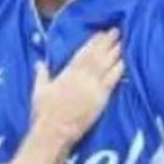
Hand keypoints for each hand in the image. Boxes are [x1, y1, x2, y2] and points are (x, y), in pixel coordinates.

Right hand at [31, 29, 123, 145]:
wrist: (54, 131)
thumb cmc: (44, 112)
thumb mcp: (39, 90)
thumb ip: (41, 74)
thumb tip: (40, 62)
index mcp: (67, 73)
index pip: (83, 53)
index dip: (93, 42)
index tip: (101, 32)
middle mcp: (82, 78)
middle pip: (98, 56)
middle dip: (108, 43)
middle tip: (117, 31)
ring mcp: (93, 88)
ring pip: (107, 66)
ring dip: (115, 54)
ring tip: (123, 43)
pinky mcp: (101, 100)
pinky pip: (112, 82)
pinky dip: (119, 71)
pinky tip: (125, 63)